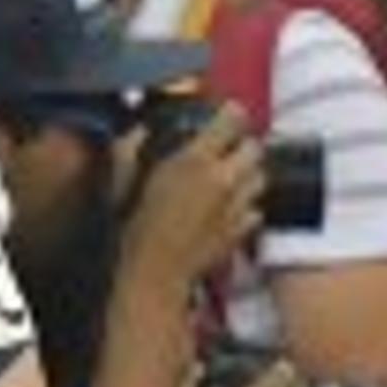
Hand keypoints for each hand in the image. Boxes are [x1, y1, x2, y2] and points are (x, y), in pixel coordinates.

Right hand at [123, 100, 265, 289]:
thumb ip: (133, 146)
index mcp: (195, 159)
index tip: (227, 115)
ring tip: (232, 179)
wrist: (153, 272)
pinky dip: (248, 207)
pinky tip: (231, 209)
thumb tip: (138, 131)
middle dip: (244, 146)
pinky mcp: (240, 232)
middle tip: (229, 150)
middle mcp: (223, 179)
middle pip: (255, 148)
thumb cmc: (134, 226)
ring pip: (261, 178)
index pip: (232, 120)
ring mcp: (236, 207)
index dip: (231, 114)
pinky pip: (256, 210)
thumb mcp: (126, 178)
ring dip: (249, 174)